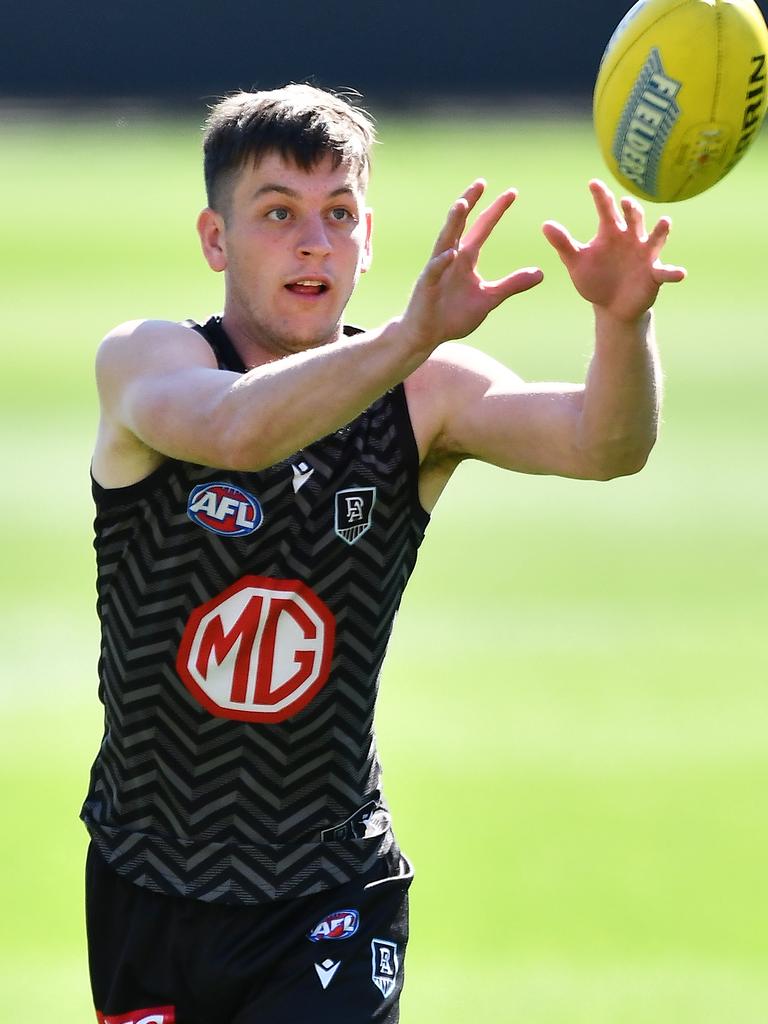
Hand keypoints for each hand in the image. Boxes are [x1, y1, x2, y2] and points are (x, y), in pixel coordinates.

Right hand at [401, 180, 543, 350]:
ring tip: (462, 204)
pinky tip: (450, 253)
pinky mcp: (426, 287)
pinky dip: (441, 262)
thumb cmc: (453, 316)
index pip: (482, 228)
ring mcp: (436, 270)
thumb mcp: (489, 299)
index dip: (495, 211)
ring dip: (452, 223)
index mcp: (465, 259)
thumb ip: (512, 284)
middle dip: (470, 203)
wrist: (427, 335)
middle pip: (460, 225)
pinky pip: (434, 271)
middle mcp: (450, 258)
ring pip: (444, 241)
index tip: (512, 192)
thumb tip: (541, 273)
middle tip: (481, 182)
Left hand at [542, 179, 685, 322]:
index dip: (600, 196)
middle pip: (633, 218)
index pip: (605, 209)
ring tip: (665, 223)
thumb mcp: (576, 262)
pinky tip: (679, 273)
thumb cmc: (595, 278)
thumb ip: (563, 244)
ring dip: (660, 231)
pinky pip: (666, 271)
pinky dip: (673, 272)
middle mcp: (631, 238)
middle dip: (631, 210)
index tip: (592, 183)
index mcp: (610, 232)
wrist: (612, 305)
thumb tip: (545, 225)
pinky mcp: (655, 274)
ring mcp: (645, 254)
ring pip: (655, 238)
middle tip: (626, 203)